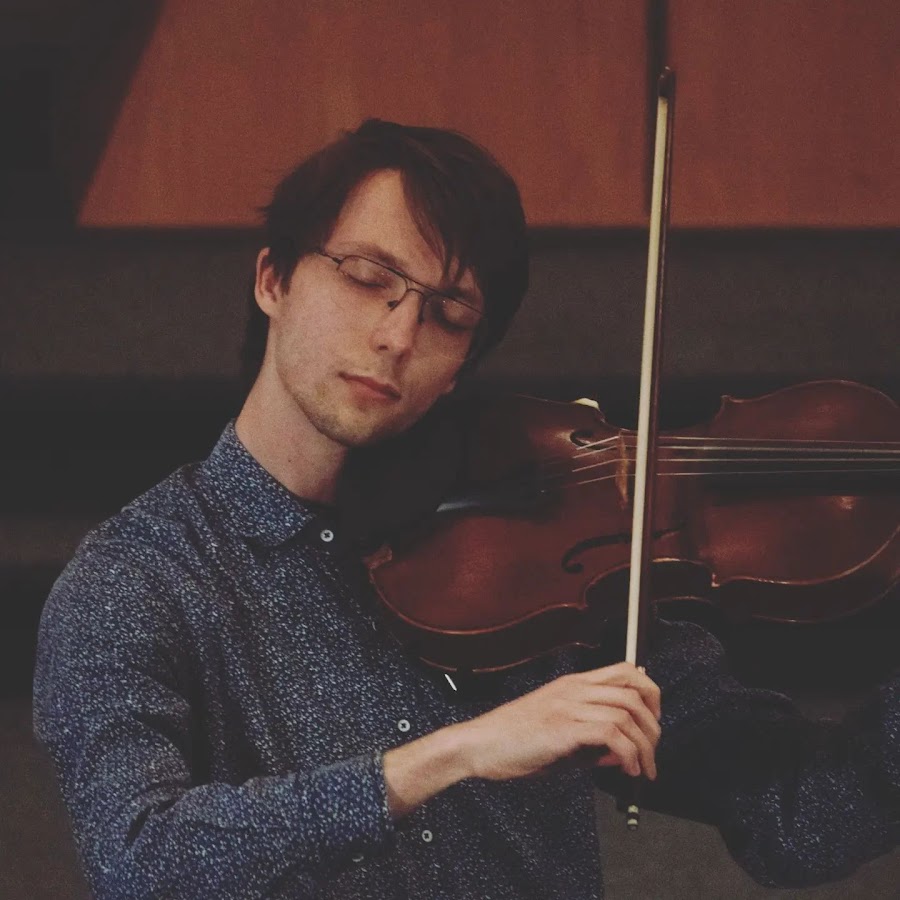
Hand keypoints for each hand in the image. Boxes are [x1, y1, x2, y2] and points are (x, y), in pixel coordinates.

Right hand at [456, 662, 660, 781]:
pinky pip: (611, 733)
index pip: (625, 670)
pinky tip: (626, 769)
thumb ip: (591, 741)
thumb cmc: (512, 741)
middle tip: (652, 752)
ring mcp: (568, 706)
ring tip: (642, 769)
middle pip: (634, 691)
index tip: (653, 720)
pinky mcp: (562, 728)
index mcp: (572, 685)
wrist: (478, 745)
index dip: (649, 692)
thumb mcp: (558, 735)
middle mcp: (573, 689)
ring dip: (644, 746)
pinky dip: (628, 754)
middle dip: (653, 725)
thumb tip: (621, 755)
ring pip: (627, 713)